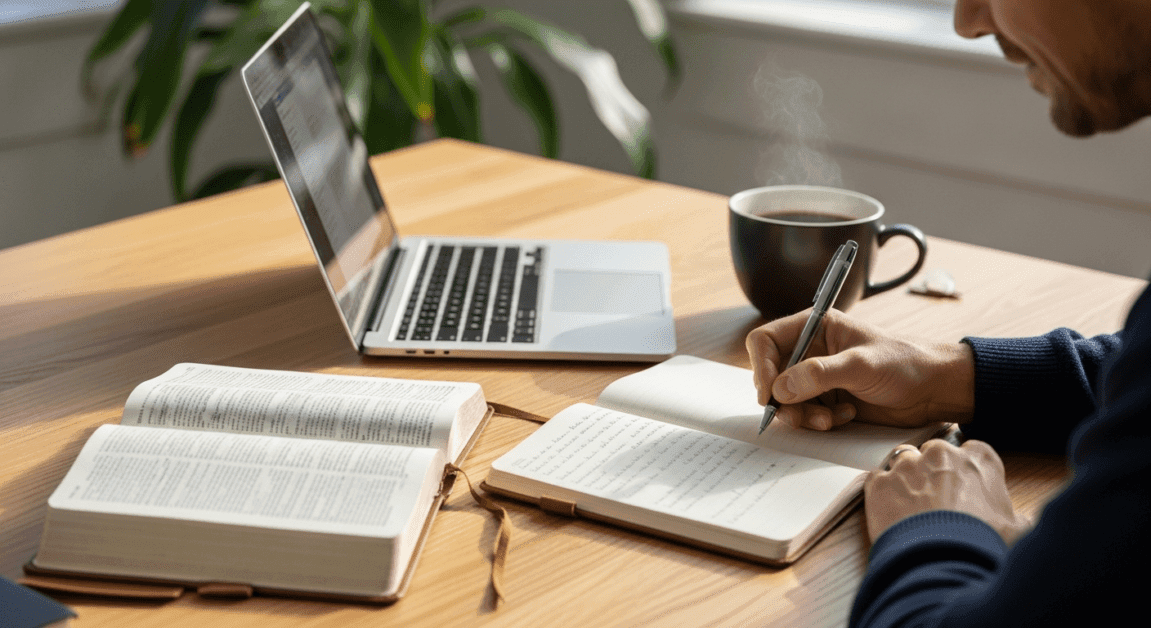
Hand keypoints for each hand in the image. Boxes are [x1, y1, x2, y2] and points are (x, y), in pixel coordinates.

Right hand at [745, 309, 974, 430]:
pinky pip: (804, 415)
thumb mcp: (861, 364)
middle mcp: (811, 351)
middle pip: (771, 375)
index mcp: (814, 327)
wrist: (934, 389)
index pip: (766, 341)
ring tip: (830, 419)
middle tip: (797, 415)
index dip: (761, 366)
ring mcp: (818, 378)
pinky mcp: (827, 400)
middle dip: (783, 399)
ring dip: (802, 414)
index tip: (768, 393)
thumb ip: (820, 374)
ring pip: (785, 400)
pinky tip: (845, 417)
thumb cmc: (905, 363)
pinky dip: (819, 421)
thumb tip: (781, 388)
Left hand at [864, 439, 1031, 544]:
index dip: (967, 470)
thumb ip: (1018, 517)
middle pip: (935, 452)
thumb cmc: (981, 544)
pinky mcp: (879, 482)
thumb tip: (1024, 523)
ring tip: (911, 507)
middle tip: (936, 500)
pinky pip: (877, 479)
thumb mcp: (1017, 531)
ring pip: (904, 460)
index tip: (965, 486)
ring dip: (907, 478)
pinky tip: (891, 512)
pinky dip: (882, 492)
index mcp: (979, 460)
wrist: (941, 562)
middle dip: (934, 470)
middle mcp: (941, 454)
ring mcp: (907, 466)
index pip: (973, 451)